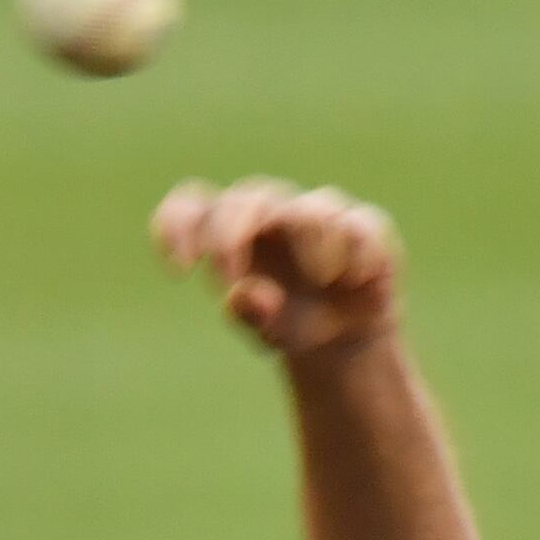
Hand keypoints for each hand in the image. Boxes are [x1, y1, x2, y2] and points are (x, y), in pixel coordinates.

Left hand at [152, 177, 401, 357]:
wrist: (346, 339)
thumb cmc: (292, 323)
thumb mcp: (268, 332)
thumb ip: (251, 315)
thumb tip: (246, 294)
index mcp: (231, 232)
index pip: (193, 206)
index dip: (178, 226)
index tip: (178, 269)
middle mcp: (271, 213)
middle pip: (244, 199)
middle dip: (230, 236)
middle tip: (228, 279)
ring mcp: (317, 214)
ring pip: (306, 210)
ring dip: (307, 243)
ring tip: (320, 279)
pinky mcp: (362, 225)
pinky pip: (356, 226)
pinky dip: (353, 253)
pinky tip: (351, 279)